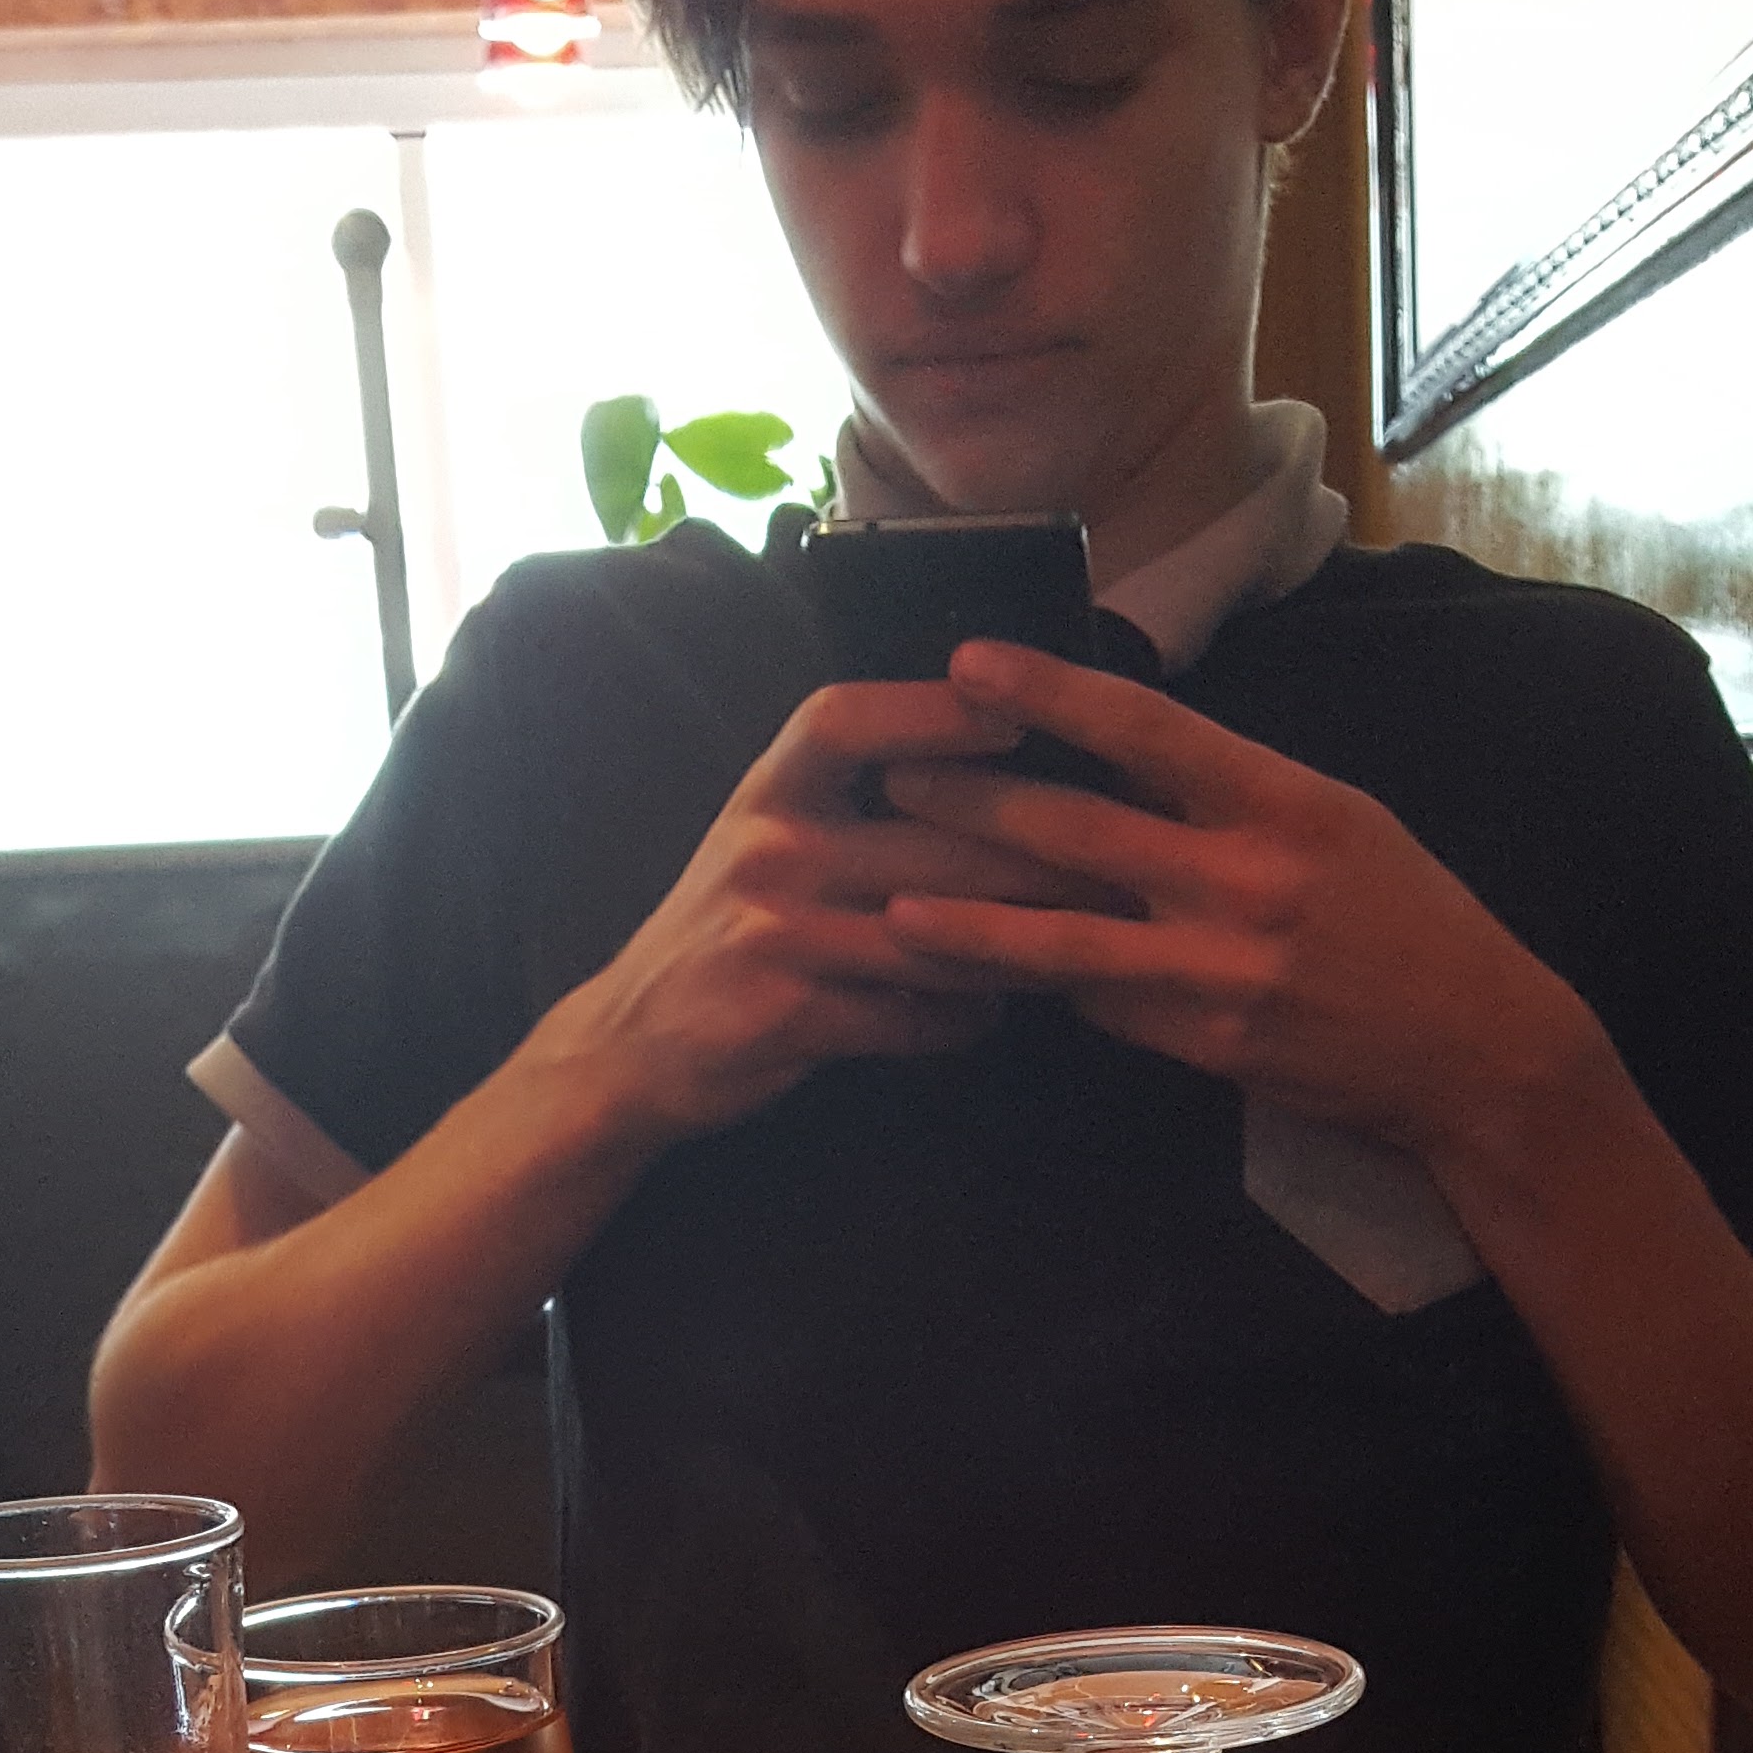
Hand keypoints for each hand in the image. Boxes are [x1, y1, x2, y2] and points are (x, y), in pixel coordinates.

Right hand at [537, 677, 1094, 1155]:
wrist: (631, 1043)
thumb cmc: (725, 933)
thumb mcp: (763, 841)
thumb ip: (848, 802)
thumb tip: (990, 773)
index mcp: (766, 793)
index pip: (844, 718)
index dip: (930, 709)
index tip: (1016, 710)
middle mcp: (767, 849)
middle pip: (929, 834)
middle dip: (1036, 853)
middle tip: (1122, 859)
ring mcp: (775, 934)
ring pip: (937, 932)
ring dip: (1017, 946)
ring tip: (1084, 943)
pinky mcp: (788, 1015)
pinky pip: (910, 1017)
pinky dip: (960, 1022)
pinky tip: (987, 1017)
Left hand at [874, 642, 1615, 1185]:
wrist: (1477, 1051)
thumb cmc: (1409, 920)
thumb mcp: (1339, 822)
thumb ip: (1234, 793)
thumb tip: (1122, 758)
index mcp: (1283, 800)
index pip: (1145, 726)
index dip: (1048, 693)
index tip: (966, 664)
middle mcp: (1248, 878)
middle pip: (1078, 831)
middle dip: (972, 803)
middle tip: (889, 775)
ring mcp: (1225, 968)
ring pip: (1066, 939)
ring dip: (969, 921)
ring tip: (890, 904)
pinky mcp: (1211, 1043)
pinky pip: (1104, 1008)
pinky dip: (1045, 989)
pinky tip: (981, 979)